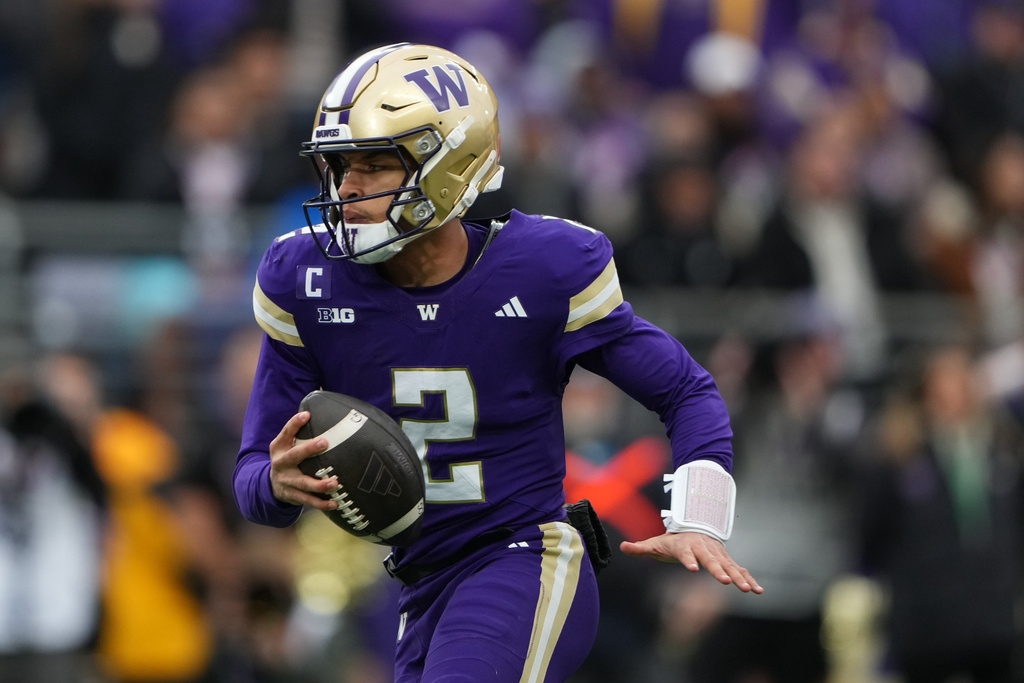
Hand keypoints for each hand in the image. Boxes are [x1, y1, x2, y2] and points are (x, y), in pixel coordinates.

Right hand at [268, 411, 340, 510]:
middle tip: (325, 442)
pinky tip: (334, 502)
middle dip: (308, 449)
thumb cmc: (289, 458)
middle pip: (293, 456)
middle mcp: (280, 463)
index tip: (307, 414)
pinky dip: (321, 503)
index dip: (294, 423)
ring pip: (302, 483)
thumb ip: (302, 433)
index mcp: (279, 447)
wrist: (271, 485)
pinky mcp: (291, 496)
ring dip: (319, 484)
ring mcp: (285, 481)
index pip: (285, 432)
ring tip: (335, 483)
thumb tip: (329, 415)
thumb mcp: (288, 444)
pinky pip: (307, 501)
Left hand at [620, 532, 762, 593]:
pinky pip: (740, 570)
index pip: (685, 553)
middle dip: (718, 570)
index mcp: (685, 546)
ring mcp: (717, 554)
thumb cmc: (672, 540)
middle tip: (725, 581)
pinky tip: (758, 590)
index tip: (692, 568)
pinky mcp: (727, 560)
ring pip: (729, 565)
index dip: (688, 560)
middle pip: (711, 560)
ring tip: (748, 590)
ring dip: (739, 577)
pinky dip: (749, 578)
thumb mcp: (655, 543)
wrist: (694, 528)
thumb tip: (622, 547)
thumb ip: (640, 547)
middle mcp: (703, 549)